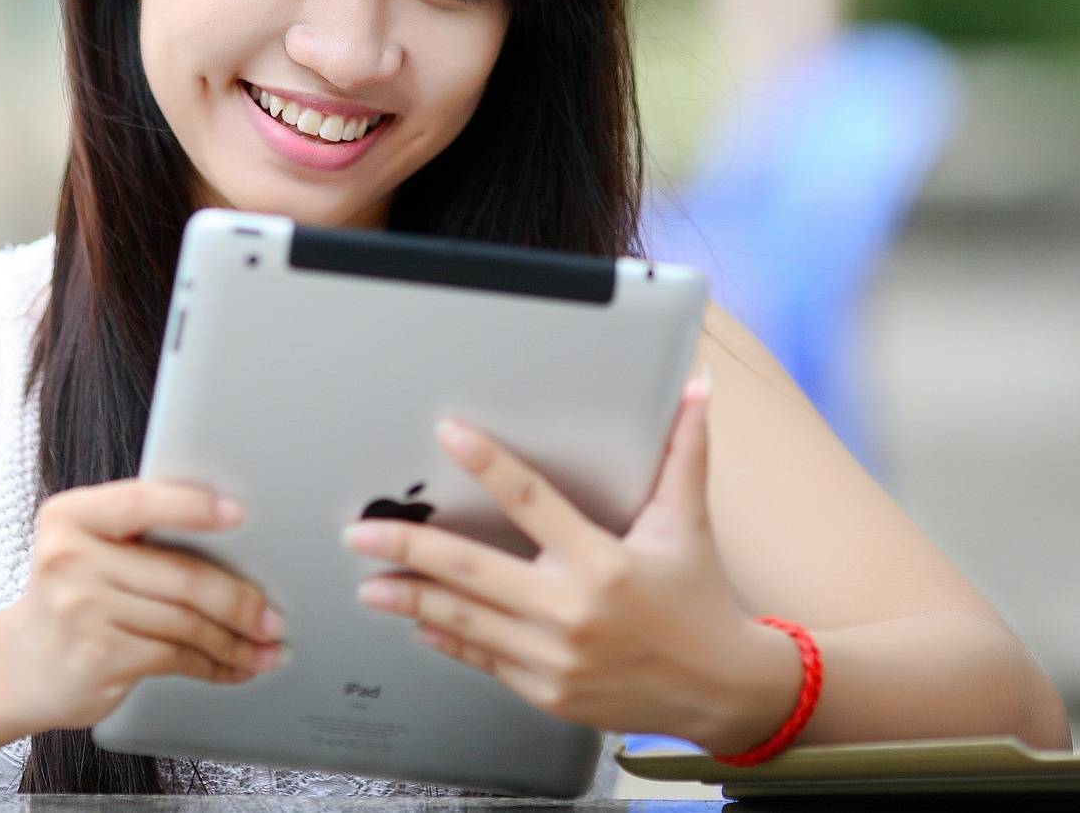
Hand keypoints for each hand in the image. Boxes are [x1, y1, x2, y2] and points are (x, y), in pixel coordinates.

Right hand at [5, 479, 290, 731]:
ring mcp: (80, 610)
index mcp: (70, 516)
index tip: (239, 513)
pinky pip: (173, 657)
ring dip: (234, 640)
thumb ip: (139, 531)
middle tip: (272, 615)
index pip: (141, 502)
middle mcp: (69, 558)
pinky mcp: (96, 656)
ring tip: (264, 646)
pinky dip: (213, 665)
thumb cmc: (72, 596)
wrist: (20, 665)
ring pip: (184, 622)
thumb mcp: (87, 547)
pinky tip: (233, 667)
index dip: (194, 507)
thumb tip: (232, 535)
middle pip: (179, 575)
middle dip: (239, 598)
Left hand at [340, 371, 798, 751]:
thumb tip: (694, 388)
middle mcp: (571, 610)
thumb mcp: (687, 523)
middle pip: (471, 570)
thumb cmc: (699, 601)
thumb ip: (684, 453)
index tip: (448, 434)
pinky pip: (483, 658)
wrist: (720, 691)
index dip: (487, 463)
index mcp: (603, 560)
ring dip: (410, 598)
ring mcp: (553, 658)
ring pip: (465, 620)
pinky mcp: (546, 692)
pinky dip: (447, 638)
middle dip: (408, 548)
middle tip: (360, 532)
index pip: (532, 499)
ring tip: (368, 581)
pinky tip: (417, 623)